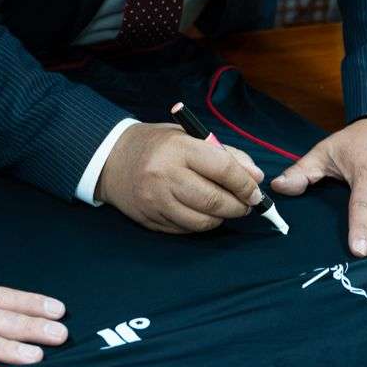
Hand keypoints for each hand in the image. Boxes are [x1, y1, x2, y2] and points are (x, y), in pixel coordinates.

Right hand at [95, 122, 266, 232]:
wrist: (111, 159)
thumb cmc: (157, 145)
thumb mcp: (189, 137)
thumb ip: (224, 154)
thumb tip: (255, 177)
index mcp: (178, 148)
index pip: (222, 169)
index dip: (245, 184)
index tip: (255, 192)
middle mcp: (165, 175)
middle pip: (214, 201)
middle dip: (238, 206)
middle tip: (245, 204)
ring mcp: (155, 200)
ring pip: (202, 222)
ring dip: (221, 218)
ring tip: (223, 208)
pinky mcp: (149, 219)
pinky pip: (186, 230)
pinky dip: (200, 224)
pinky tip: (200, 212)